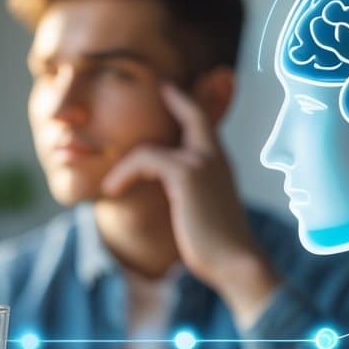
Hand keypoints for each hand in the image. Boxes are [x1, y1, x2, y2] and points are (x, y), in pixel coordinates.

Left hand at [102, 83, 280, 326]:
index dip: (191, 108)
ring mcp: (202, 162)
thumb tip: (180, 206)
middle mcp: (215, 158)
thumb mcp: (207, 215)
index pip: (206, 127)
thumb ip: (194, 199)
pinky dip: (124, 174)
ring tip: (111, 185)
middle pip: (195, 114)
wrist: (237, 263)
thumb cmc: (220, 249)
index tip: (175, 94)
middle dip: (178, 97)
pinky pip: (145, 160)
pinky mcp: (186, 175)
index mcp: (221, 166)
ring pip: (153, 147)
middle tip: (162, 85)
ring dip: (126, 166)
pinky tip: (112, 191)